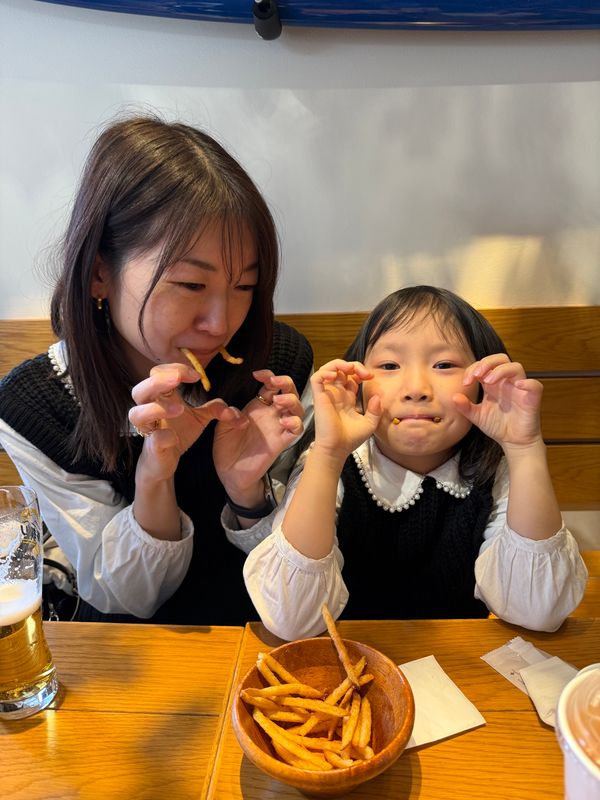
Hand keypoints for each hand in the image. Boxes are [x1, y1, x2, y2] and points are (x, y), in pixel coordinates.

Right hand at [129, 363, 244, 483]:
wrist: (164, 461)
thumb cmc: (178, 433)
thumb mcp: (200, 418)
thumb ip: (215, 408)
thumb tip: (232, 408)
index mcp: (161, 398)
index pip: (159, 374)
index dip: (176, 369)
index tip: (197, 376)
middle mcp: (149, 410)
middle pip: (140, 390)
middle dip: (157, 382)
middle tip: (177, 379)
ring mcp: (149, 429)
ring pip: (137, 414)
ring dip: (156, 408)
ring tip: (179, 409)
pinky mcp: (153, 448)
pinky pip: (153, 440)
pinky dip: (162, 437)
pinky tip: (174, 436)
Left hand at [213, 369, 304, 502]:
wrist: (229, 473)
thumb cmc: (226, 447)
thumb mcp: (221, 424)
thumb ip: (225, 412)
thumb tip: (235, 410)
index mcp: (257, 406)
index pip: (271, 385)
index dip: (269, 375)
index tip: (257, 374)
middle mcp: (270, 415)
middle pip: (289, 392)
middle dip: (286, 382)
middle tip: (274, 383)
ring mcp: (277, 428)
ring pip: (297, 409)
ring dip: (292, 400)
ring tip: (278, 401)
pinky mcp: (281, 442)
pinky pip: (296, 429)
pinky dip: (294, 422)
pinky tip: (283, 421)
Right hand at [310, 359, 381, 457]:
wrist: (337, 449)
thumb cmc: (350, 439)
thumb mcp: (370, 423)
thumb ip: (375, 410)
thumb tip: (377, 396)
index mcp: (347, 399)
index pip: (351, 377)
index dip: (360, 372)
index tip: (370, 377)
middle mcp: (336, 394)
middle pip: (341, 370)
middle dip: (353, 365)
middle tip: (364, 373)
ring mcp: (327, 394)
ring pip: (327, 369)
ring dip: (338, 364)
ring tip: (349, 368)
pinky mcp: (319, 397)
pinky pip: (316, 378)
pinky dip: (324, 371)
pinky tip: (335, 375)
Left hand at [454, 354, 543, 449]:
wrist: (514, 442)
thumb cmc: (498, 426)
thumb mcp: (477, 416)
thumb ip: (465, 407)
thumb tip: (453, 397)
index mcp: (493, 384)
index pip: (484, 365)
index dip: (473, 369)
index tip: (466, 383)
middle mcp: (506, 383)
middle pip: (501, 359)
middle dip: (487, 363)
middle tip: (476, 375)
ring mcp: (520, 389)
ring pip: (516, 367)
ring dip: (500, 370)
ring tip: (488, 382)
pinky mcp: (532, 399)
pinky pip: (535, 385)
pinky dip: (527, 383)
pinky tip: (518, 386)